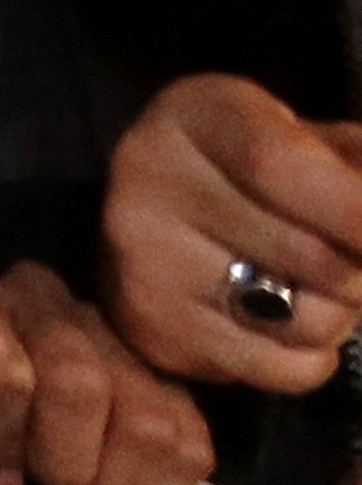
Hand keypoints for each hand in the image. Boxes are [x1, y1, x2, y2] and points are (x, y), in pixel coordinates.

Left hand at [0, 256, 211, 484]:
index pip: (4, 359)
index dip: (0, 432)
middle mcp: (34, 295)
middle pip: (81, 380)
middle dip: (60, 454)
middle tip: (42, 484)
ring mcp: (102, 332)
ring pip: (147, 416)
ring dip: (112, 477)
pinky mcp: (157, 380)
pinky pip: (190, 438)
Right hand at [101, 72, 361, 391]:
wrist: (162, 213)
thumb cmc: (264, 173)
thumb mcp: (313, 139)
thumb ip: (359, 169)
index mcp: (193, 115)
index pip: (274, 163)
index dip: (352, 209)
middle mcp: (148, 179)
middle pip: (306, 252)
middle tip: (356, 258)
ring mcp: (143, 260)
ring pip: (304, 320)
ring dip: (342, 315)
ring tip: (317, 288)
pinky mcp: (154, 329)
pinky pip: (281, 369)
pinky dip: (313, 358)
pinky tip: (289, 324)